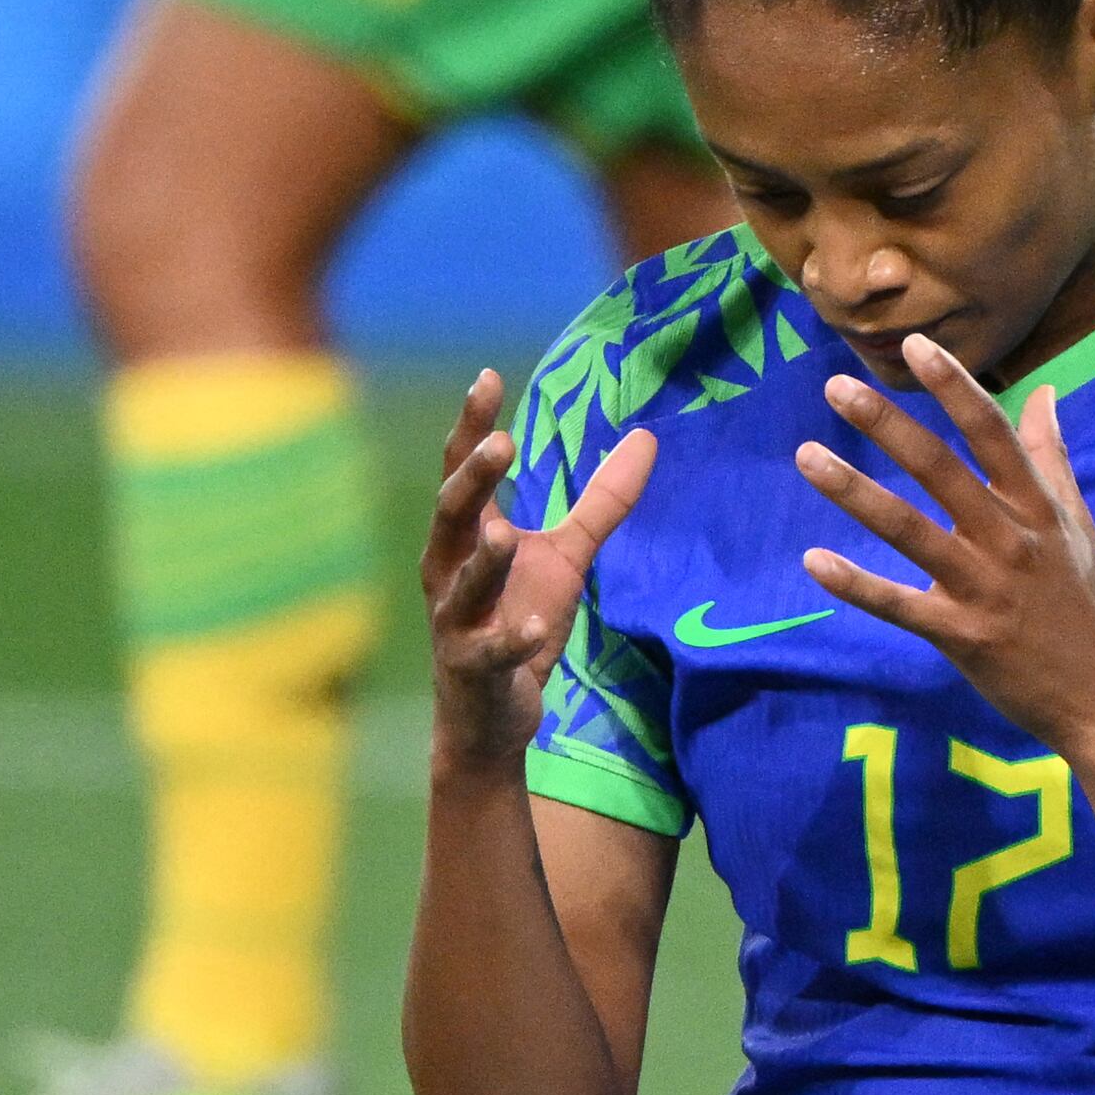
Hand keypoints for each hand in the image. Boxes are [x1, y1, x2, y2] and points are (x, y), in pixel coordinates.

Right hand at [422, 370, 653, 766]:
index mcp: (464, 536)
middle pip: (451, 516)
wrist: (491, 717)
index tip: (487, 377)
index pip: (461, 470)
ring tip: (501, 533)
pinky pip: (492, 652)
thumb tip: (647, 437)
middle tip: (500, 443)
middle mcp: (447, 571)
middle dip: (472, 480)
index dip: (471, 426)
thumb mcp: (565, 557)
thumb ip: (600, 502)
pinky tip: (535, 626)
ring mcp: (456, 622)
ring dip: (482, 560)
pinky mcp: (473, 669)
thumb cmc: (518, 619)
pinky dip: (512, 638)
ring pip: (463, 584)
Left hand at [796, 340, 1094, 770]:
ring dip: (855, 492)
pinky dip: (856, 584)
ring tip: (807, 457)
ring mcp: (985, 589)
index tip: (917, 346)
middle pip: (941, 470)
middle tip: (837, 386)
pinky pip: (900, 605)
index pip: (993, 435)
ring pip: (910, 530)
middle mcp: (1011, 541)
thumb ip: (1052, 458)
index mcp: (1039, 509)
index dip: (955, 388)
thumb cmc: (1090, 610)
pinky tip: (813, 561)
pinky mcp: (962, 635)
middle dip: (888, 425)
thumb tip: (1044, 393)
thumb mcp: (1079, 528)